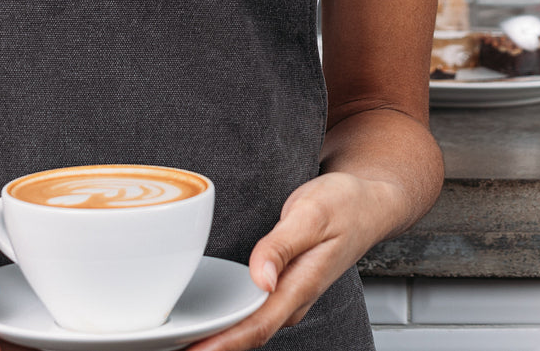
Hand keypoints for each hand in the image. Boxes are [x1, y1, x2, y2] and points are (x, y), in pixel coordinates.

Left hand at [184, 172, 397, 350]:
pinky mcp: (284, 287)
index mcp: (300, 285)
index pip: (256, 326)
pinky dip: (228, 321)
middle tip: (169, 346)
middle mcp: (293, 299)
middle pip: (247, 335)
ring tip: (178, 340)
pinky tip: (208, 318)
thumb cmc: (344, 204)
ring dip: (217, 338)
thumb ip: (282, 245)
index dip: (222, 344)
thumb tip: (261, 278)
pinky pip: (252, 313)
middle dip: (211, 347)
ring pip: (249, 327)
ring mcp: (289, 296)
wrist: (370, 203)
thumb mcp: (312, 213)